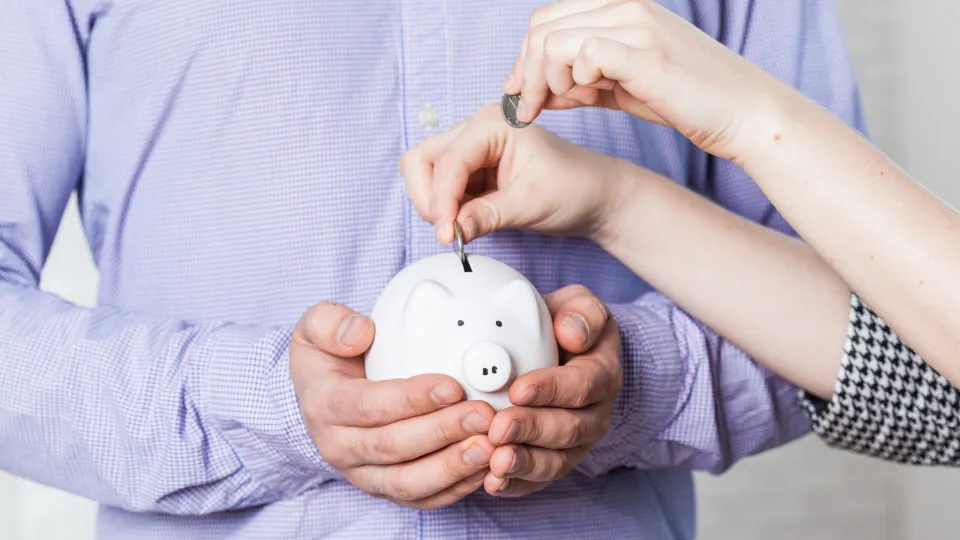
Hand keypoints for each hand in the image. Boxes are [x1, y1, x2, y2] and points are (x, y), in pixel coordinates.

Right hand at [289, 302, 496, 508]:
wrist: (324, 392)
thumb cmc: (330, 355)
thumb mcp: (316, 326)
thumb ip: (329, 323)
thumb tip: (360, 333)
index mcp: (324, 405)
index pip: (368, 406)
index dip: (411, 399)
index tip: (452, 387)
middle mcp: (339, 446)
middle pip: (393, 447)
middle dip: (443, 432)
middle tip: (483, 415)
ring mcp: (362, 473)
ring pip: (408, 482)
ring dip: (452, 467)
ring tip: (490, 447)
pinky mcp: (385, 488)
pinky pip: (421, 498)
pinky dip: (454, 488)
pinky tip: (485, 467)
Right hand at [400, 103, 632, 246]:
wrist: (596, 197)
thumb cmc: (574, 188)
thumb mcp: (530, 205)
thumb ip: (486, 216)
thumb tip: (452, 231)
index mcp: (492, 124)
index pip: (447, 162)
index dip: (441, 200)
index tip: (448, 234)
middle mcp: (476, 129)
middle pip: (422, 161)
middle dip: (430, 199)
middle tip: (450, 230)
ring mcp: (472, 149)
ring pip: (427, 175)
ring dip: (437, 205)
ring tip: (467, 225)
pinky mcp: (472, 170)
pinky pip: (442, 189)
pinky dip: (448, 209)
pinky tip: (472, 220)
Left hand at [483, 285, 621, 496]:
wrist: (564, 353)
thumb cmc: (564, 327)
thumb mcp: (578, 306)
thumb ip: (581, 312)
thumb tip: (572, 333)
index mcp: (602, 375)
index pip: (582, 385)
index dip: (551, 389)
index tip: (518, 389)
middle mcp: (594, 415)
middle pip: (568, 430)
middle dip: (531, 431)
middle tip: (498, 428)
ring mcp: (576, 444)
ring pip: (555, 462)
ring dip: (524, 465)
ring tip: (495, 464)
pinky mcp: (554, 462)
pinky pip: (538, 481)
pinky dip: (516, 486)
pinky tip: (492, 484)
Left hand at [504, 0, 792, 161]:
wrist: (742, 113)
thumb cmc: (684, 101)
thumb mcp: (619, 88)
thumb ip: (578, 83)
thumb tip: (533, 91)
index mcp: (620, 6)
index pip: (546, 18)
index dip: (523, 57)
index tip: (520, 92)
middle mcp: (626, 5)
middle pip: (541, 28)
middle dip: (525, 72)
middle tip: (529, 107)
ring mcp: (636, 25)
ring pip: (554, 41)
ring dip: (546, 80)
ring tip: (562, 105)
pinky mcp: (645, 52)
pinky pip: (584, 56)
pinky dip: (574, 82)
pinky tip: (587, 100)